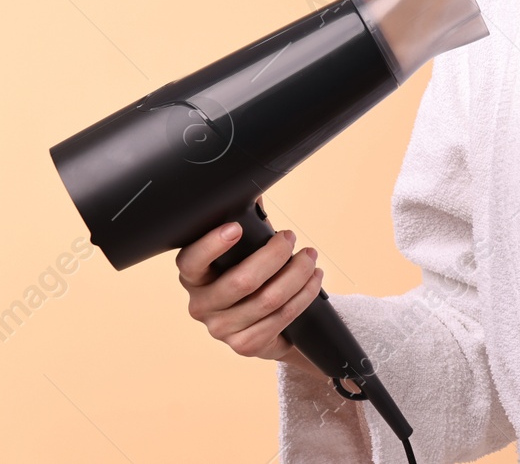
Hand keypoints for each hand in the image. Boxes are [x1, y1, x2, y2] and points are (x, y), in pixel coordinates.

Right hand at [175, 214, 323, 375]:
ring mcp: (221, 330)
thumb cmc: (252, 275)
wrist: (265, 322)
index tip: (237, 227)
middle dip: (274, 255)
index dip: (211, 244)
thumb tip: (255, 187)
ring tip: (310, 258)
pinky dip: (304, 295)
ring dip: (297, 274)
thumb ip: (246, 220)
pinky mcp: (245, 346)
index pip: (191, 261)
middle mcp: (201, 305)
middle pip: (241, 281)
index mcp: (194, 276)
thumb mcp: (245, 249)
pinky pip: (282, 318)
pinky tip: (314, 281)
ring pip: (268, 299)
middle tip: (291, 238)